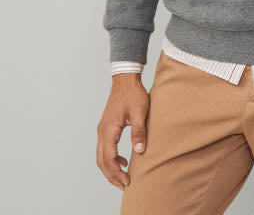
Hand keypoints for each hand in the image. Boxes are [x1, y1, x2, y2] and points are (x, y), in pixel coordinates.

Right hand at [96, 73, 149, 189]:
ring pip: (101, 156)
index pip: (108, 158)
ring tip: (123, 177)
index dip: (116, 172)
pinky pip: (104, 148)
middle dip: (111, 175)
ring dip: (110, 168)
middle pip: (101, 160)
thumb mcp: (139, 112)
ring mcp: (102, 129)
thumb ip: (139, 131)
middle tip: (124, 185)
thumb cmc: (133, 94)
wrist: (125, 79)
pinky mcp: (106, 127)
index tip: (127, 181)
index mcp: (108, 129)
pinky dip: (111, 158)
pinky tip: (124, 160)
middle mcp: (102, 131)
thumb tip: (140, 151)